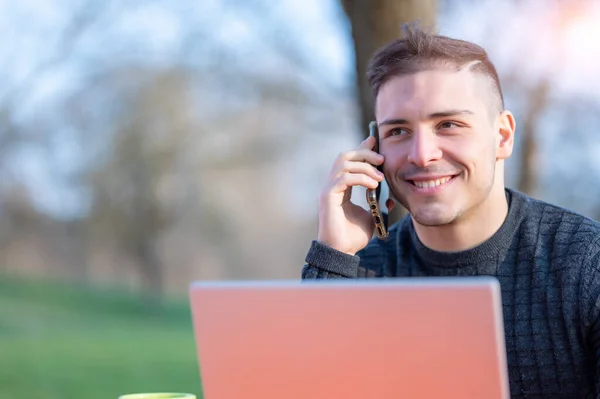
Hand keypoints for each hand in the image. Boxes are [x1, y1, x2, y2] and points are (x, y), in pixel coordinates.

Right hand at [317, 136, 385, 255]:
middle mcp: (332, 185)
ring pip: (343, 163)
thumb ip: (379, 204)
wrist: (342, 252)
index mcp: (341, 187)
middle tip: (382, 159)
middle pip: (345, 156)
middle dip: (364, 152)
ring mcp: (328, 189)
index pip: (350, 161)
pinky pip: (343, 178)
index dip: (362, 148)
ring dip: (364, 166)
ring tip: (380, 177)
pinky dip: (360, 178)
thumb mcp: (372, 216)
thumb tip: (391, 198)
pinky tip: (373, 185)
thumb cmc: (353, 236)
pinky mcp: (328, 196)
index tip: (375, 140)